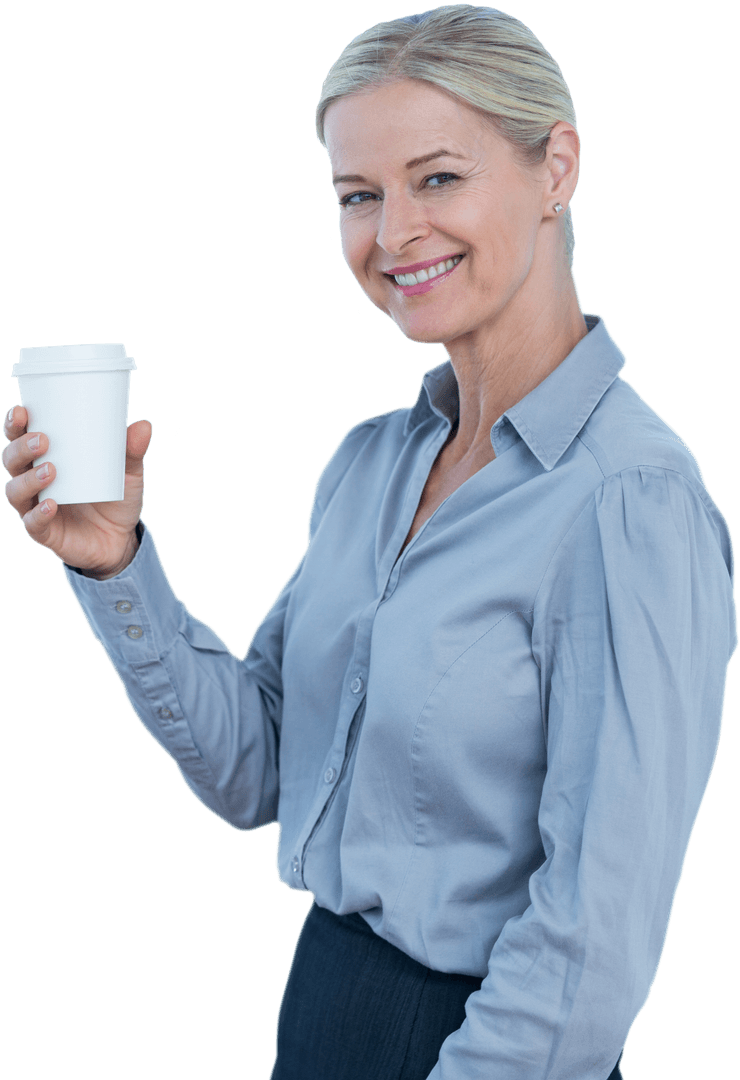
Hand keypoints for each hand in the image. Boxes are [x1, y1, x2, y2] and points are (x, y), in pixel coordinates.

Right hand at [3, 405, 152, 577]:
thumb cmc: (115, 497)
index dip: (14, 423)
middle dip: (21, 447)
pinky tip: (51, 505)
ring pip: (16, 490)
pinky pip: (33, 523)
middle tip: (43, 440)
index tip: (21, 411)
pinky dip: (38, 513)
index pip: (20, 437)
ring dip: (29, 478)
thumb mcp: (127, 473)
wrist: (121, 540)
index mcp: (46, 458)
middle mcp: (34, 480)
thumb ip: (132, 451)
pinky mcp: (45, 532)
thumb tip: (143, 426)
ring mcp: (36, 506)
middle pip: (12, 460)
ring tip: (51, 470)